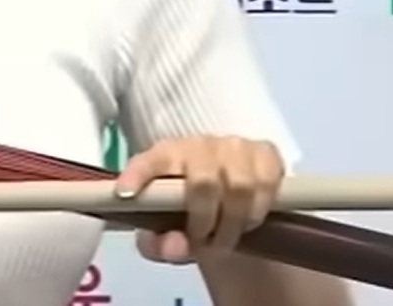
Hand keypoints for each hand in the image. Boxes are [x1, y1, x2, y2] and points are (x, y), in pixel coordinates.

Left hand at [113, 136, 283, 263]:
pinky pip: (267, 183)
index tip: (125, 193)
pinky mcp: (265, 153)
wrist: (231, 204)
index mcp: (164, 157)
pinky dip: (259, 211)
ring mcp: (233, 146)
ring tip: (226, 238)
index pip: (148, 161)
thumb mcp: (167, 234)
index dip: (137, 175)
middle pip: (202, 182)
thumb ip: (160, 244)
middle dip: (204, 222)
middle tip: (204, 243)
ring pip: (239, 186)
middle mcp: (198, 145)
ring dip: (234, 223)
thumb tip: (175, 246)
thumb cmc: (189, 214)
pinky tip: (249, 220)